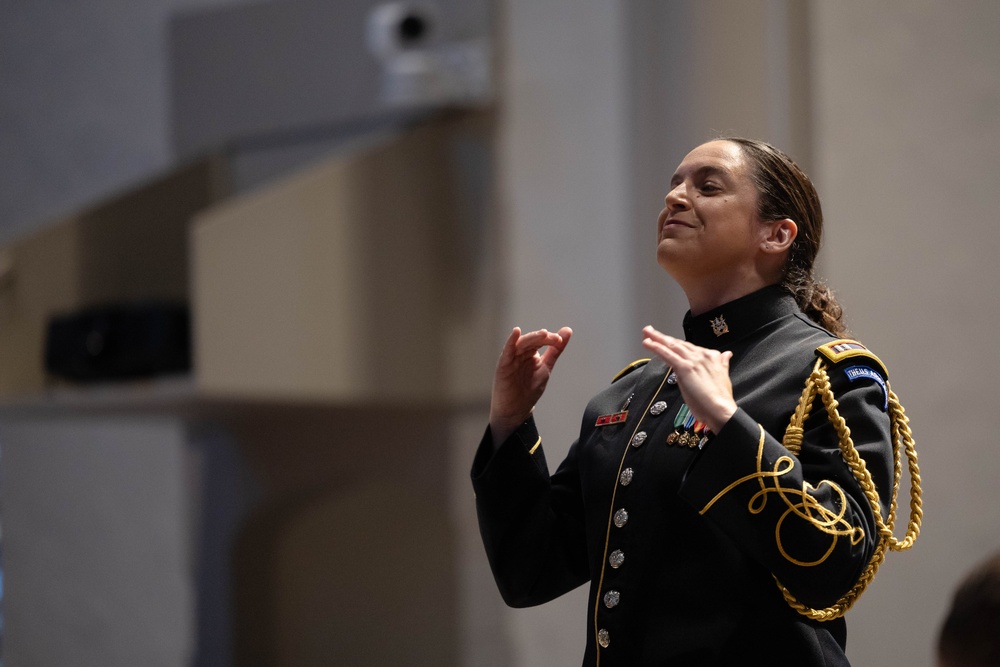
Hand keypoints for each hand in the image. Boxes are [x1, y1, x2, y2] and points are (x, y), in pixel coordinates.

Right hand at [490, 326, 572, 445]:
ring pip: (521, 344)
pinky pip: (507, 351)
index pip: (540, 341)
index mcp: (531, 353)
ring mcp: (512, 358)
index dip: (551, 339)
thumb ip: (555, 350)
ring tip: (543, 334)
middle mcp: (520, 353)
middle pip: (532, 340)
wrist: (516, 410)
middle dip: (543, 338)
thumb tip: (567, 331)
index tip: (560, 341)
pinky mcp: (503, 365)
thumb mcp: (546, 368)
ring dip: (532, 338)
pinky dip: (510, 341)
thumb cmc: (528, 390)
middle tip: (554, 338)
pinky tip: (516, 332)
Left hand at [641, 325, 736, 432]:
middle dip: (662, 337)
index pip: (688, 347)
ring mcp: (693, 360)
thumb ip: (722, 363)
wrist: (722, 409)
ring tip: (646, 333)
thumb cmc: (721, 398)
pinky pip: (667, 355)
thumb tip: (727, 354)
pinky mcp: (685, 368)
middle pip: (678, 343)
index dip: (675, 342)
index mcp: (711, 356)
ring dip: (656, 338)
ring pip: (671, 346)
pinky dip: (656, 347)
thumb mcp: (724, 375)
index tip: (665, 339)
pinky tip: (648, 343)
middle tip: (649, 330)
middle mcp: (702, 355)